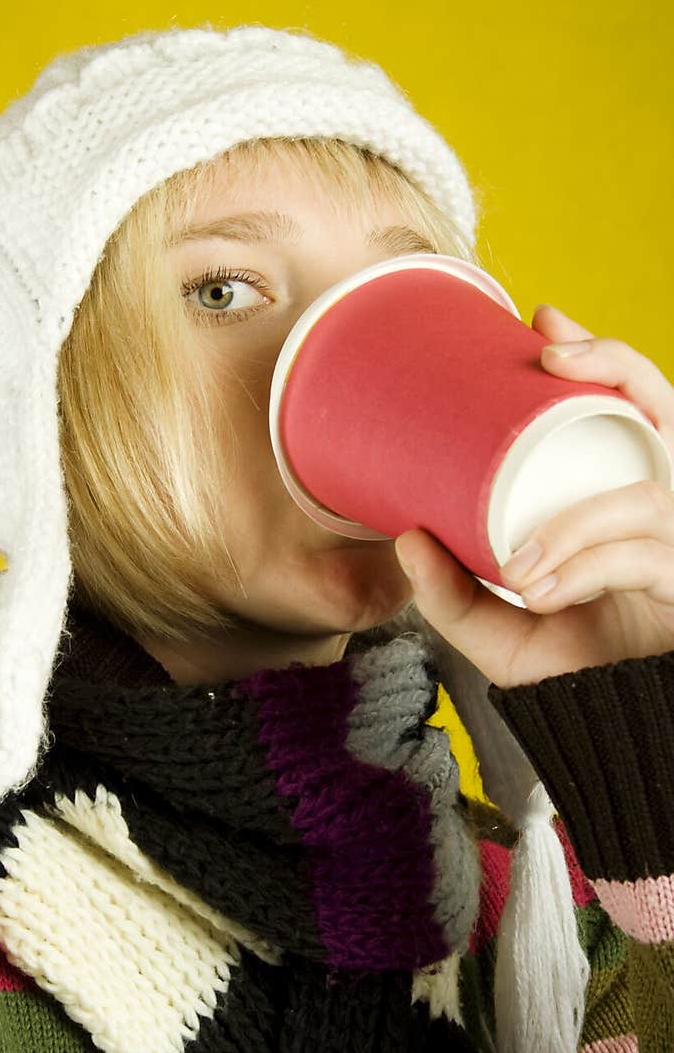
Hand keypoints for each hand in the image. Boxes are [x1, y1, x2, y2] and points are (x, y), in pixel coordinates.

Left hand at [394, 304, 673, 688]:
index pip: (627, 407)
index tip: (541, 321)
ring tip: (517, 569)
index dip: (597, 356)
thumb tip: (405, 537)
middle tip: (548, 356)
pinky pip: (643, 555)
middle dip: (612, 367)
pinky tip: (544, 591)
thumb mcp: (499, 634)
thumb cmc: (577, 670)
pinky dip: (586, 567)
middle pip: (661, 408)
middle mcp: (660, 505)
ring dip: (571, 523)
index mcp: (619, 499)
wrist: (621, 731)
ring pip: (644, 493)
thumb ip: (453, 595)